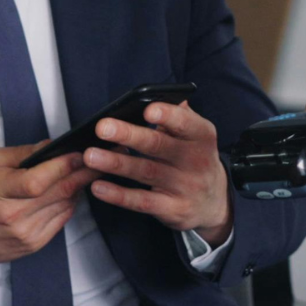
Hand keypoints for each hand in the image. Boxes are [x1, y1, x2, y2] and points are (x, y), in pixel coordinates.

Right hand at [0, 143, 100, 282]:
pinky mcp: (32, 245)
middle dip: (84, 171)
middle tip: (101, 155)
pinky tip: (71, 189)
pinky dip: (69, 202)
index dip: (63, 166)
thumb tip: (51, 146)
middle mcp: (12, 217)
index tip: (79, 151)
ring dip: (80, 186)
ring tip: (91, 168)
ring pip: (65, 205)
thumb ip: (18, 154)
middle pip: (59, 192)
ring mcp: (24, 234)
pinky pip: (61, 220)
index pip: (37, 181)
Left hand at [84, 101, 232, 245]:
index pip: (187, 124)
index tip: (147, 110)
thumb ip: (178, 116)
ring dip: (115, 163)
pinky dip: (119, 195)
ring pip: (145, 172)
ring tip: (91, 155)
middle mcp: (196, 161)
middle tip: (102, 127)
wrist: (214, 203)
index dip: (168, 116)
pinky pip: (142, 202)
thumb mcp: (195, 136)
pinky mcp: (172, 210)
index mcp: (202, 136)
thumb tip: (157, 96)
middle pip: (159, 146)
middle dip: (129, 135)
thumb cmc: (195, 159)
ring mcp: (184, 187)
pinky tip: (98, 187)